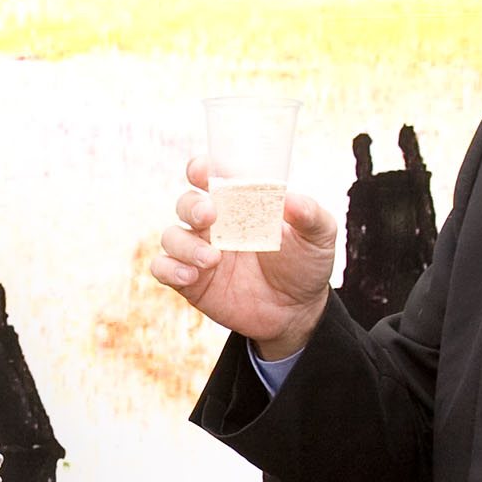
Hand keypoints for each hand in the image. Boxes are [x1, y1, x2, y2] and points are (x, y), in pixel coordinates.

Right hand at [147, 157, 337, 360]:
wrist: (297, 312)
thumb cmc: (305, 265)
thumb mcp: (318, 238)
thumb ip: (310, 215)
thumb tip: (291, 199)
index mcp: (240, 204)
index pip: (212, 177)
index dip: (201, 169)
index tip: (203, 171)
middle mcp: (215, 224)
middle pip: (186, 203)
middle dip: (192, 205)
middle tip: (210, 215)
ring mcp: (199, 252)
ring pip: (172, 236)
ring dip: (186, 244)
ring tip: (213, 260)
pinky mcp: (191, 282)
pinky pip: (163, 268)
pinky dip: (170, 268)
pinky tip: (192, 275)